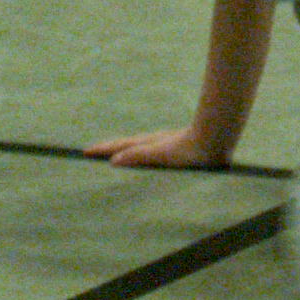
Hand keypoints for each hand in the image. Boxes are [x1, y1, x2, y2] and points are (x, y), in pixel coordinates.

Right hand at [86, 126, 224, 168]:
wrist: (215, 138)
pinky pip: (149, 149)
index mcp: (146, 144)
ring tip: (114, 154)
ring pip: (137, 144)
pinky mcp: (175, 146)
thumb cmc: (190, 150)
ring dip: (123, 148)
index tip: (84, 152)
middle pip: (126, 143)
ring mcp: (163, 142)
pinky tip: (147, 156)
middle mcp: (152, 141)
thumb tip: (113, 161)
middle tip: (93, 151)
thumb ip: (138, 156)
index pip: (119, 147)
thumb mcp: (160, 155)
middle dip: (109, 147)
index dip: (102, 149)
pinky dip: (138, 151)